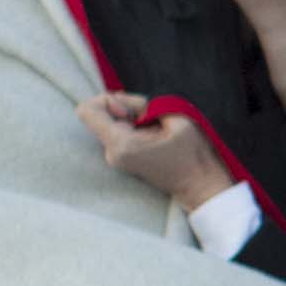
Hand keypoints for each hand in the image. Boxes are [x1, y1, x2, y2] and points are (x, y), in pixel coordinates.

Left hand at [77, 88, 225, 210]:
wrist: (198, 185)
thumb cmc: (192, 153)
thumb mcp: (175, 117)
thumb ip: (141, 104)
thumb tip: (117, 100)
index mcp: (122, 145)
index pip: (87, 111)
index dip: (106, 100)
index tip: (130, 110)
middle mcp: (111, 154)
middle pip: (98, 114)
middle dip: (123, 107)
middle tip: (150, 117)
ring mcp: (114, 158)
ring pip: (108, 121)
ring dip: (130, 116)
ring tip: (156, 128)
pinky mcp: (119, 158)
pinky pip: (115, 130)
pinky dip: (131, 124)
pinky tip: (152, 133)